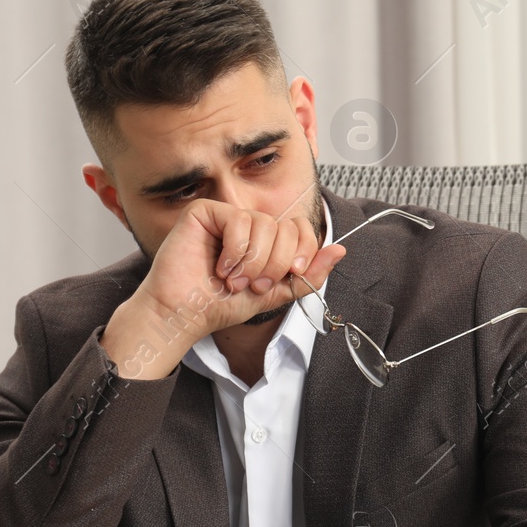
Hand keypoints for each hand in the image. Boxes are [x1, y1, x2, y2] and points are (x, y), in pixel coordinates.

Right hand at [102, 199, 346, 378]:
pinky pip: (239, 220)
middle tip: (252, 285)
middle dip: (274, 264)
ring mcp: (228, 216)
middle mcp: (250, 225)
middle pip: (286, 228)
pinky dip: (235, 249)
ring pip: (264, 224)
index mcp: (268, 241)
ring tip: (233, 280)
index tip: (288, 276)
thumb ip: (307, 275)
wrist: (185, 314)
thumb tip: (340, 249)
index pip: (302, 230)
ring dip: (253, 261)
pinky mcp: (205, 211)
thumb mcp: (275, 294)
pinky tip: (220, 266)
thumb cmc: (221, 305)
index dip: (301, 253)